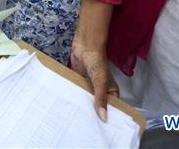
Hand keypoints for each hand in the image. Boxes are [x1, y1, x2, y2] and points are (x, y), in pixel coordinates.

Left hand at [71, 0, 117, 121]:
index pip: (111, 110)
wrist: (84, 46)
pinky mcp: (78, 83)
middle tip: (85, 132)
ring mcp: (88, 88)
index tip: (101, 133)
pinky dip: (73, 99)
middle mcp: (100, 93)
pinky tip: (67, 110)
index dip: (107, 121)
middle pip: (97, 108)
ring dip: (81, 109)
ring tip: (75, 124)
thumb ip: (101, 99)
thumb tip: (103, 118)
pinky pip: (76, 94)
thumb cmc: (97, 61)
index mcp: (110, 93)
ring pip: (85, 102)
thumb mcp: (101, 82)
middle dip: (92, 117)